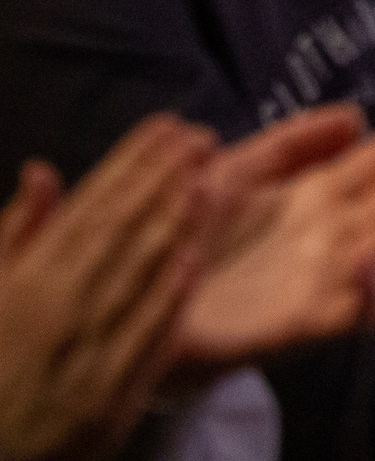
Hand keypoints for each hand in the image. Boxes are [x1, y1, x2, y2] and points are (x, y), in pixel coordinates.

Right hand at [0, 116, 211, 460]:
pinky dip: (163, 302)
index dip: (129, 165)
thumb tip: (42, 170)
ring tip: (206, 181)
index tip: (166, 126)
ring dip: (170, 228)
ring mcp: (81, 354)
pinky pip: (139, 342)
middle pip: (116, 235)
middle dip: (160, 182)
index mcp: (26, 283)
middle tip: (200, 137)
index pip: (87, 211)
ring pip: (132, 280)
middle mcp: (55, 311)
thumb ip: (17, 234)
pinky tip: (191, 263)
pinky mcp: (104, 398)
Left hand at [173, 97, 374, 369]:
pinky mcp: (308, 323)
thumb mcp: (235, 171)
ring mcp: (329, 278)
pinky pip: (359, 313)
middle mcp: (339, 234)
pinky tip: (366, 257)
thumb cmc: (188, 234)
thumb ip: (291, 143)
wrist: (140, 301)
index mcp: (324, 195)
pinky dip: (372, 289)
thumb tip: (357, 116)